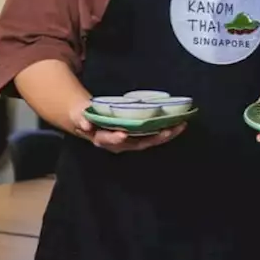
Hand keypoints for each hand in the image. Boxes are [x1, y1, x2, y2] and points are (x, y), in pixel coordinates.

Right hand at [70, 102, 184, 152]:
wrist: (90, 121)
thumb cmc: (86, 118)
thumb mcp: (80, 116)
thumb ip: (82, 119)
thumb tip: (86, 124)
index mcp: (104, 140)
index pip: (111, 141)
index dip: (116, 138)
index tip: (122, 134)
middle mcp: (120, 143)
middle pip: (138, 143)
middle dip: (153, 138)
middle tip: (166, 131)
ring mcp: (131, 141)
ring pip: (150, 141)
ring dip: (165, 135)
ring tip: (179, 127)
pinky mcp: (139, 136)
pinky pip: (154, 135)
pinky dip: (167, 131)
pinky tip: (179, 125)